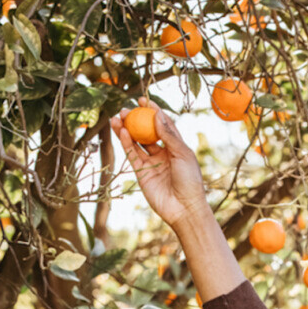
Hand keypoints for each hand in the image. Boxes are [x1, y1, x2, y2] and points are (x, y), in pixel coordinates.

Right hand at [109, 96, 209, 231]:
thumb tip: (157, 115)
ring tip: (117, 117)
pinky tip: (122, 131)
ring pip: (136, 142)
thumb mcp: (183, 154)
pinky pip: (132, 155)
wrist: (184, 208)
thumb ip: (169, 135)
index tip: (144, 100)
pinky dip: (126, 143)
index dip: (153, 112)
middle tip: (126, 109)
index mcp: (176, 147)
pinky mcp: (142, 173)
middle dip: (136, 119)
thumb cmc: (190, 180)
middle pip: (146, 132)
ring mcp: (151, 163)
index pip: (163, 125)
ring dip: (126, 129)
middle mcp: (163, 153)